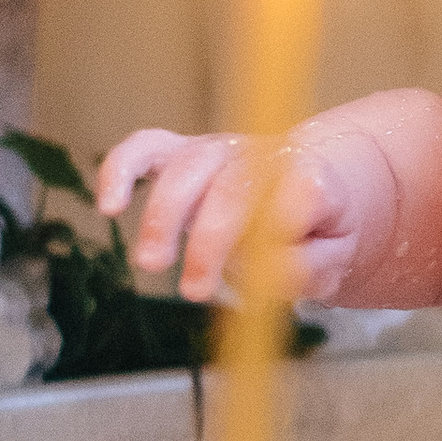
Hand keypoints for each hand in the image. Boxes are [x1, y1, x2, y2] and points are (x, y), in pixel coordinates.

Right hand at [98, 127, 363, 303]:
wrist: (303, 191)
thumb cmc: (316, 231)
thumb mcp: (333, 259)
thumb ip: (312, 266)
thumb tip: (272, 272)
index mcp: (312, 180)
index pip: (306, 188)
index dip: (293, 210)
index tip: (282, 240)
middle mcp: (263, 157)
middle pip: (233, 186)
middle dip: (211, 239)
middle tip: (195, 291)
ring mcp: (219, 151)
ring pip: (186, 168)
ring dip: (164, 217)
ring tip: (151, 264)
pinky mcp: (180, 152)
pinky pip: (145, 148)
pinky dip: (121, 170)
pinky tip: (108, 206)